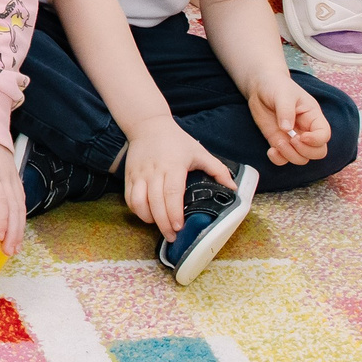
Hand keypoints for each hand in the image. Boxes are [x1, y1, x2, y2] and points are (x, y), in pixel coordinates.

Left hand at [0, 128, 24, 258]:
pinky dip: (20, 216)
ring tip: (14, 249)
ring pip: (20, 205)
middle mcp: (5, 175)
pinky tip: (17, 230)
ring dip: (19, 227)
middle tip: (8, 252)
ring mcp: (11, 175)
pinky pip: (21, 199)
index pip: (0, 198)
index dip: (2, 218)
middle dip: (13, 231)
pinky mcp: (13, 176)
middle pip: (14, 207)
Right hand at [120, 118, 236, 239]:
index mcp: (173, 166)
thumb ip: (217, 170)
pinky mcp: (129, 176)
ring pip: (138, 202)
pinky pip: (129, 198)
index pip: (172, 193)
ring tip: (160, 226)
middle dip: (163, 223)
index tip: (179, 226)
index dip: (174, 212)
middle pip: (155, 202)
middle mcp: (154, 171)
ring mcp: (139, 174)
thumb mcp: (199, 152)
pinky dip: (136, 210)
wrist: (148, 125)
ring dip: (148, 218)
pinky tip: (147, 216)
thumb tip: (233, 188)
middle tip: (172, 236)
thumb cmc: (176, 140)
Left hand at [247, 74, 332, 168]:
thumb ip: (285, 110)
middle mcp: (306, 130)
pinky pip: (283, 159)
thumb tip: (286, 129)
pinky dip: (278, 160)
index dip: (316, 141)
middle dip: (305, 151)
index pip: (324, 135)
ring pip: (302, 158)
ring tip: (278, 143)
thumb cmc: (276, 86)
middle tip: (291, 140)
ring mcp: (292, 138)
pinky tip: (271, 151)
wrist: (260, 86)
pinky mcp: (278, 141)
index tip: (302, 137)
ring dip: (291, 156)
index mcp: (313, 117)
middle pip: (318, 152)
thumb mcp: (282, 93)